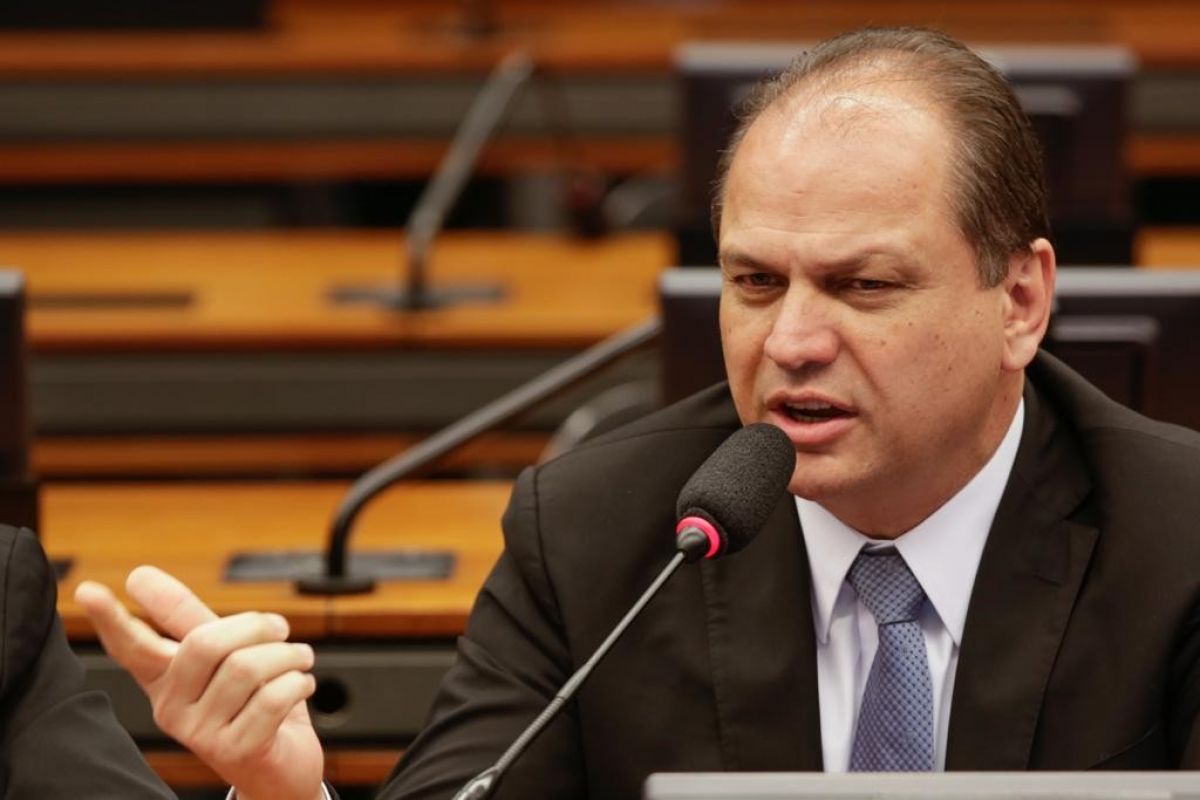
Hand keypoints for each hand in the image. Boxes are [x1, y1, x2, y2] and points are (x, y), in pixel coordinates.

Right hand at [75, 566, 324, 799]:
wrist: (280, 768)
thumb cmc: (252, 704)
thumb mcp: (221, 655)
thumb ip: (187, 618)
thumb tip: (138, 576)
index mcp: (165, 678)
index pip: (131, 646)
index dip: (111, 619)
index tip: (87, 591)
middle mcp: (171, 707)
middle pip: (205, 644)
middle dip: (255, 626)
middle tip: (279, 628)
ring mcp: (199, 733)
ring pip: (246, 667)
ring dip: (288, 655)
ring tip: (298, 659)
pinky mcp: (235, 750)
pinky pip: (273, 697)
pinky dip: (298, 682)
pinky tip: (300, 686)